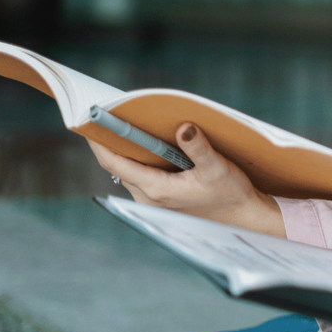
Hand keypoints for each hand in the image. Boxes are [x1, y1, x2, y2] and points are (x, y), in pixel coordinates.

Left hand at [87, 122, 286, 237]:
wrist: (242, 217)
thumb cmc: (230, 194)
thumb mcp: (217, 168)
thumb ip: (198, 147)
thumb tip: (183, 127)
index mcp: (156, 189)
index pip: (114, 162)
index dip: (98, 141)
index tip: (89, 120)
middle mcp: (148, 197)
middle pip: (116, 165)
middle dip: (109, 140)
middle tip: (106, 114)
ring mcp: (152, 199)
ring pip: (127, 170)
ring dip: (124, 149)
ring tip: (125, 123)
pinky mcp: (160, 198)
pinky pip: (138, 174)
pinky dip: (137, 157)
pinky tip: (148, 143)